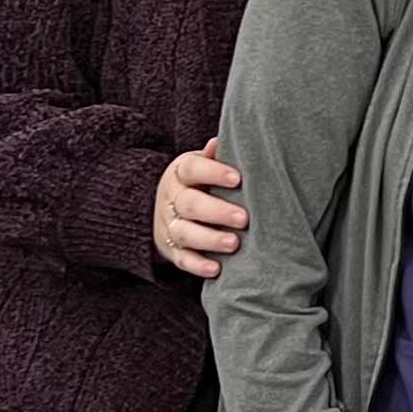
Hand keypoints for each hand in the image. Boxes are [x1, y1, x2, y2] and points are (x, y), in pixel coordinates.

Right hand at [153, 138, 245, 278]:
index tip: (238, 179)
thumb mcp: (203, 165)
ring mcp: (169, 225)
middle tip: (245, 218)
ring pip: (185, 232)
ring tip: (235, 244)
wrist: (167, 207)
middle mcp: (172, 199)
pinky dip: (197, 265)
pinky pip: (181, 259)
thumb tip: (219, 142)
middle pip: (190, 204)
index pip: (192, 169)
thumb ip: (214, 157)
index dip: (213, 172)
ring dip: (210, 239)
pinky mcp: (171, 249)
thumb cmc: (201, 183)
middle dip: (217, 211)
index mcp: (181, 174)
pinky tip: (216, 269)